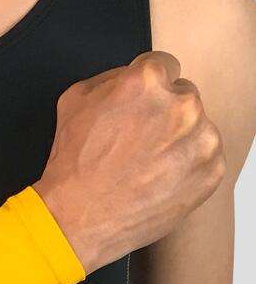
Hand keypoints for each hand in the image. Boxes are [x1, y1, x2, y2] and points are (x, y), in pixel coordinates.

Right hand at [33, 51, 224, 273]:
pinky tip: (157, 180)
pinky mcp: (211, 173)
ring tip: (145, 165)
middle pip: (183, 97)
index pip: (164, 66)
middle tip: (136, 142)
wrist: (79, 217)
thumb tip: (128, 77)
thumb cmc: (73, 165)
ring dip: (177, 141)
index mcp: (148, 82)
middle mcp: (181, 106)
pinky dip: (186, 169)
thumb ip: (109, 79)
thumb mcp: (73, 102)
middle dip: (163, 114)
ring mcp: (201, 141)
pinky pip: (205, 160)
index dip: (146, 89)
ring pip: (197, 129)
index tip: (138, 108)